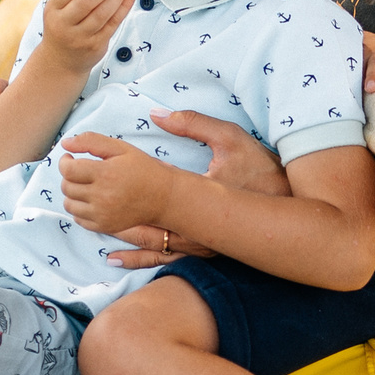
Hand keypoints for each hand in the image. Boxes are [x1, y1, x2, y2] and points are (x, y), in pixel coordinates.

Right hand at [34, 0, 130, 75]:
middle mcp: (63, 24)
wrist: (61, 60)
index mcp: (53, 9)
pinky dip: (123, 9)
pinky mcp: (95, 46)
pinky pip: (112, 25)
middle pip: (87, 1)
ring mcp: (79, 37)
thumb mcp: (62, 7)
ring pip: (101, 14)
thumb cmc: (65, 24)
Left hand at [57, 132, 178, 234]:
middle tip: (80, 171)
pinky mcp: (104, 227)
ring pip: (69, 204)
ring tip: (85, 185)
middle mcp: (102, 196)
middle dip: (69, 176)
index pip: (68, 170)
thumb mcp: (121, 148)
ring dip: (72, 193)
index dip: (64, 161)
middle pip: (66, 187)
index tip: (71, 158)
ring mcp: (102, 214)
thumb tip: (65, 143)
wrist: (163, 197)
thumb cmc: (142, 168)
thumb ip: (91, 141)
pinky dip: (79, 209)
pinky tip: (91, 199)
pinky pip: (78, 219)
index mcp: (105, 174)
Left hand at [100, 110, 284, 265]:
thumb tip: (158, 114)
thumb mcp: (231, 138)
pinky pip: (163, 259)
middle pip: (140, 220)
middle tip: (82, 199)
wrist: (292, 207)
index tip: (98, 172)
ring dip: (118, 235)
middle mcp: (191, 223)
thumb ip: (195, 123)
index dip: (119, 181)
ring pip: (147, 243)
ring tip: (89, 225)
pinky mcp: (204, 252)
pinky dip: (137, 259)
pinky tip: (115, 260)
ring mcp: (197, 242)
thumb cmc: (262, 171)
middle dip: (109, 210)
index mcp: (193, 194)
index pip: (147, 188)